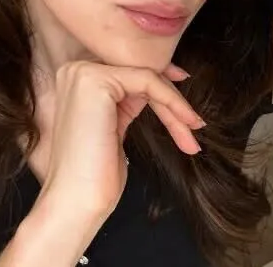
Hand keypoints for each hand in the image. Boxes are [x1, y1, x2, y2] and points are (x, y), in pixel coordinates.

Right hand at [40, 61, 203, 220]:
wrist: (76, 200)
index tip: (185, 104)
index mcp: (78, 80)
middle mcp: (76, 71)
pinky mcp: (95, 82)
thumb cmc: (95, 173)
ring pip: (148, 77)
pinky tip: (186, 121)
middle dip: (172, 99)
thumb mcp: (113, 127)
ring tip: (194, 127)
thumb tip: (156, 88)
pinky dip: (172, 101)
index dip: (162, 86)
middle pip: (140, 74)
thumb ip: (125, 102)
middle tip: (196, 123)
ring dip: (176, 104)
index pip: (130, 74)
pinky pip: (148, 81)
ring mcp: (83, 73)